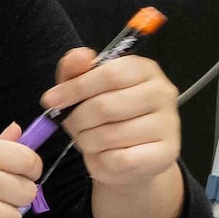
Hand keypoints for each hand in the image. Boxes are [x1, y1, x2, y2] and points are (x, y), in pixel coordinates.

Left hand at [43, 47, 183, 189]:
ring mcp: (168, 124)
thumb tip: (78, 56)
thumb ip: (76, 71)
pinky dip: (102, 161)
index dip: (76, 87)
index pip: (110, 73)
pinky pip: (119, 159)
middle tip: (73, 126)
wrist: (128, 157)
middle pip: (105, 106)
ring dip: (87, 141)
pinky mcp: (166, 153)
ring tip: (90, 140)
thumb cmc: (105, 118)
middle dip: (77, 120)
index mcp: (144, 70)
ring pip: (109, 135)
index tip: (50, 100)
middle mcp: (162, 93)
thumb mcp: (84, 90)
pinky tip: (105, 156)